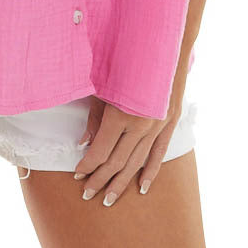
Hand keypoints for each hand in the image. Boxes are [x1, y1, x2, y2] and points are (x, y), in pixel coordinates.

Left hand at [73, 68, 188, 204]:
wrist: (161, 49)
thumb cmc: (125, 63)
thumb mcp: (103, 86)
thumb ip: (94, 117)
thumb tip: (83, 143)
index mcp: (121, 114)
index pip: (101, 151)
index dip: (88, 165)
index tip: (77, 174)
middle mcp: (140, 124)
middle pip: (117, 162)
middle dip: (100, 179)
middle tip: (87, 194)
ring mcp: (157, 126)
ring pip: (137, 162)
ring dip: (121, 182)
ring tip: (108, 199)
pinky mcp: (169, 123)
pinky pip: (159, 153)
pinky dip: (150, 172)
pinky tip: (141, 187)